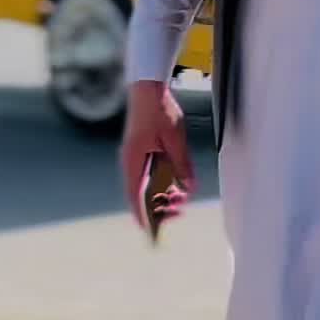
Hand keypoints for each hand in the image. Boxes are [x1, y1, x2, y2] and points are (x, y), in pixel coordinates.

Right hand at [121, 79, 194, 225]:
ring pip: (147, 182)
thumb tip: (188, 187)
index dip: (143, 215)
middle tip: (178, 212)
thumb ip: (182, 164)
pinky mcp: (141, 149)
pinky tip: (175, 183)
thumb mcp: (175, 139)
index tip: (150, 231)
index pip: (135, 195)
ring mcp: (135, 155)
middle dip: (159, 205)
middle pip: (142, 192)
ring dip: (162, 193)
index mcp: (134, 160)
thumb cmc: (159, 110)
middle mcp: (131, 161)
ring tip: (181, 199)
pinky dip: (161, 181)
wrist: (148, 87)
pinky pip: (149, 172)